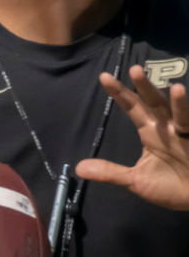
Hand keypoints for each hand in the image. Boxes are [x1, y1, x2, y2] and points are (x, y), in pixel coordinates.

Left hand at [77, 66, 188, 210]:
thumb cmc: (169, 188)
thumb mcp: (136, 181)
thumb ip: (110, 172)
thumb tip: (78, 167)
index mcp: (150, 132)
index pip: (132, 108)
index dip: (120, 94)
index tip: (104, 77)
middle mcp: (166, 126)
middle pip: (152, 102)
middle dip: (143, 86)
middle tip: (133, 69)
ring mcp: (183, 132)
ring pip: (174, 109)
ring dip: (169, 96)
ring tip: (165, 84)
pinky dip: (184, 108)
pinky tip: (180, 93)